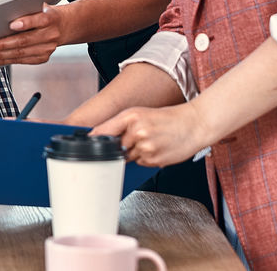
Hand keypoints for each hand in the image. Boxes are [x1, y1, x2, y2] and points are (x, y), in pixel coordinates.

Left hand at [0, 5, 60, 65]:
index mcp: (50, 17)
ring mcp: (48, 48)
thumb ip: (23, 7)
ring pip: (21, 53)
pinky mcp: (43, 57)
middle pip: (24, 40)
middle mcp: (51, 34)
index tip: (11, 24)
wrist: (63, 25)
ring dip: (1, 56)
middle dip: (3, 45)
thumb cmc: (42, 12)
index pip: (38, 19)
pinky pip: (22, 60)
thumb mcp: (37, 5)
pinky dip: (6, 60)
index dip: (26, 23)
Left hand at [93, 102, 213, 167]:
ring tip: (151, 141)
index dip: (93, 140)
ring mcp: (145, 147)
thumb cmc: (168, 118)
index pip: (103, 131)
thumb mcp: (141, 113)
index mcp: (131, 117)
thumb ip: (121, 125)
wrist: (193, 124)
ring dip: (134, 153)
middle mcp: (136, 132)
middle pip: (115, 147)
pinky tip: (157, 148)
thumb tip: (101, 137)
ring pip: (128, 157)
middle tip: (136, 139)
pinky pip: (141, 163)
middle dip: (120, 146)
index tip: (83, 145)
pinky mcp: (154, 160)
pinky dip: (145, 158)